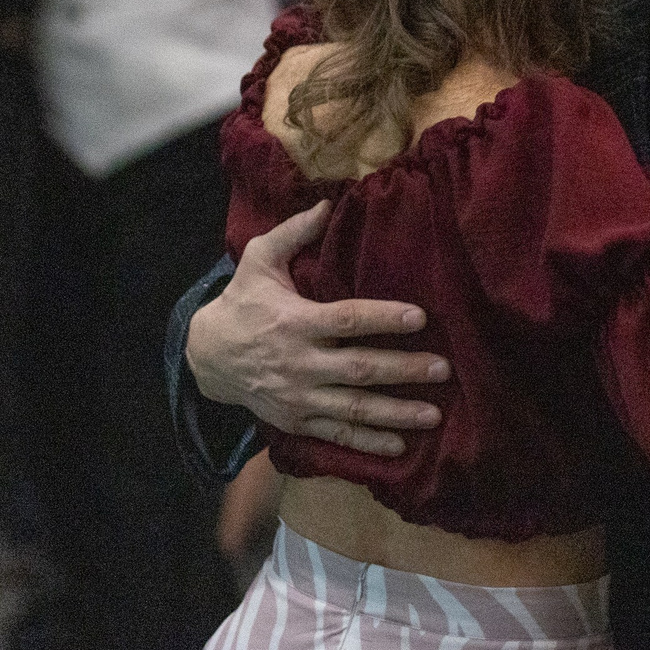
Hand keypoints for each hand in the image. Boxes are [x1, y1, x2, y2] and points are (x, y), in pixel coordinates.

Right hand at [187, 201, 447, 456]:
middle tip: (443, 369)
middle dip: (403, 370)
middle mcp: (299, 363)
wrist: (207, 357)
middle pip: (359, 369)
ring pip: (353, 409)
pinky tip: (400, 447)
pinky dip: (368, 444)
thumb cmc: (242, 302)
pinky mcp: (296, 421)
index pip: (346, 320)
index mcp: (295, 322)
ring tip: (434, 414)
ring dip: (395, 413)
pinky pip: (336, 435)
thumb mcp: (257, 261)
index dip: (383, 318)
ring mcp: (298, 397)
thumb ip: (292, 233)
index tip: (420, 317)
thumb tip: (328, 203)